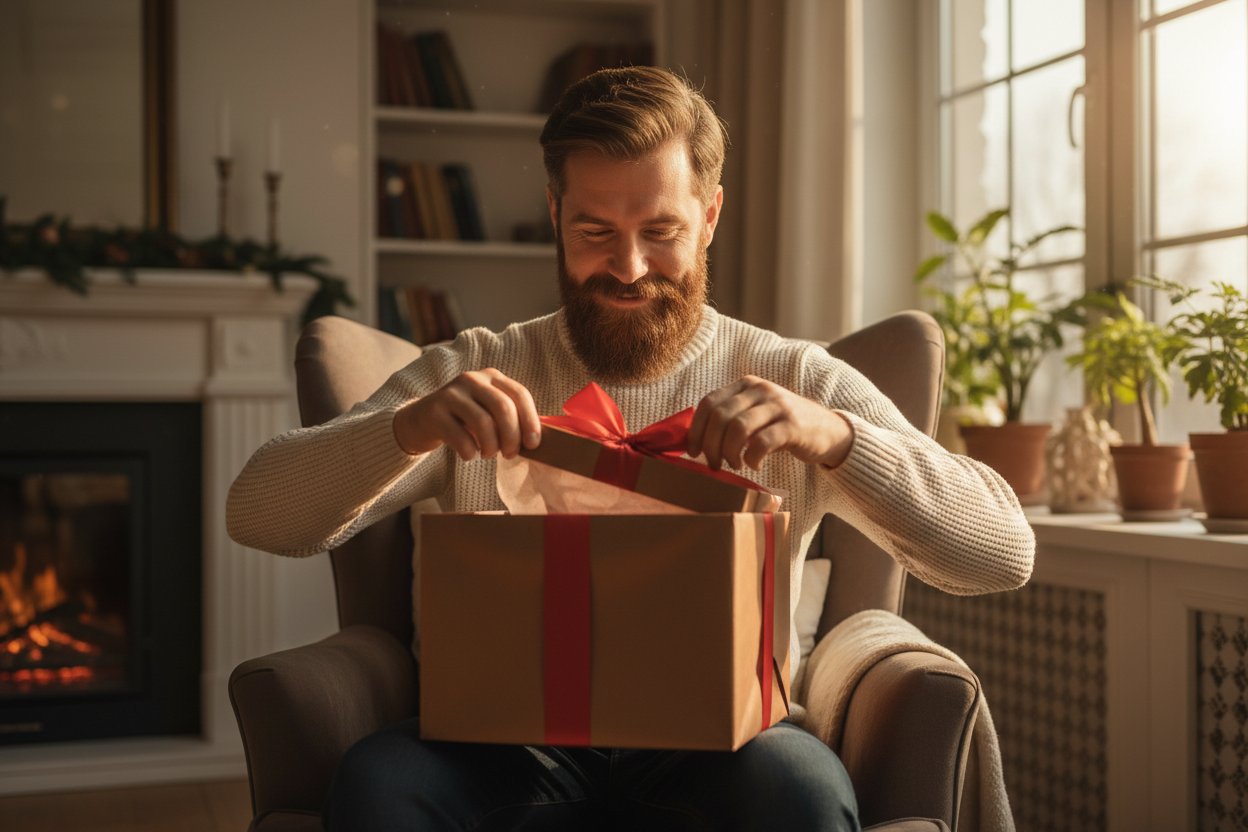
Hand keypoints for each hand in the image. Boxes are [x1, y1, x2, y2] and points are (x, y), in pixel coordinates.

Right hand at [393, 369, 540, 460]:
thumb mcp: (487, 410)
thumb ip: (510, 417)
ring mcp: (451, 393)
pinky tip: (470, 454)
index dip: (531, 421)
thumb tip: (537, 439)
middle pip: (503, 408)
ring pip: (483, 423)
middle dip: (512, 437)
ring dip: (491, 447)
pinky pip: (461, 438)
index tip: (533, 444)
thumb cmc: (463, 420)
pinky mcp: (433, 412)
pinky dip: (470, 452)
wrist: (419, 421)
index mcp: (491, 376)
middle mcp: (472, 379)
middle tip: (510, 454)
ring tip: (488, 454)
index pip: (520, 394)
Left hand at [686, 376, 853, 470]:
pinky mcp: (793, 424)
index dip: (696, 430)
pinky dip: (752, 457)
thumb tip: (695, 441)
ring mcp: (778, 405)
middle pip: (720, 416)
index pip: (708, 403)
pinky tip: (754, 465)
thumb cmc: (783, 427)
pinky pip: (762, 442)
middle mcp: (760, 390)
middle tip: (713, 465)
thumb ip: (730, 420)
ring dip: (728, 452)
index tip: (693, 452)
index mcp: (745, 385)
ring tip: (733, 466)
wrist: (828, 430)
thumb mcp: (755, 415)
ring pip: (738, 428)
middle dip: (710, 445)